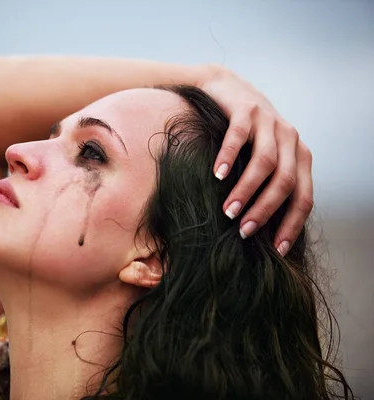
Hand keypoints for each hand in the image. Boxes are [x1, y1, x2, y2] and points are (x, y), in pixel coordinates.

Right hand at [200, 65, 312, 255]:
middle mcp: (290, 139)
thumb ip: (269, 183)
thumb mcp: (262, 157)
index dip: (292, 225)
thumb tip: (260, 230)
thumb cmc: (242, 135)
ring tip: (228, 212)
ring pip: (265, 163)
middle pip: (285, 182)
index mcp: (299, 156)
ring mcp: (269, 122)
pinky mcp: (246, 110)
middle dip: (265, 210)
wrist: (224, 88)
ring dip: (247, 191)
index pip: (304, 197)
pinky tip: (217, 175)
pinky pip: (239, 137)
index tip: (275, 250)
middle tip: (244, 232)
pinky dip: (229, 157)